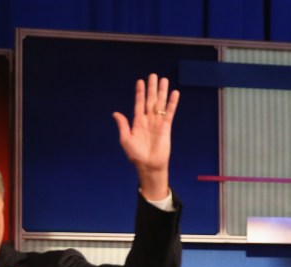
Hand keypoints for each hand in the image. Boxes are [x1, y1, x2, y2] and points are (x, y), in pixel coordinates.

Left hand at [112, 73, 179, 200]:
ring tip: (164, 80)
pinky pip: (169, 113)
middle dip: (152, 88)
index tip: (140, 81)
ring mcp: (158, 123)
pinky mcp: (166, 128)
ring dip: (162, 92)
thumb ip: (123, 126)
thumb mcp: (126, 140)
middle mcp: (148, 120)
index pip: (139, 104)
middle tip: (154, 75)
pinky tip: (174, 94)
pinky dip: (172, 103)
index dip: (140, 93)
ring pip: (160, 104)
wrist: (149, 166)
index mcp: (137, 122)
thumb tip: (116, 113)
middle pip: (150, 100)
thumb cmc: (136, 155)